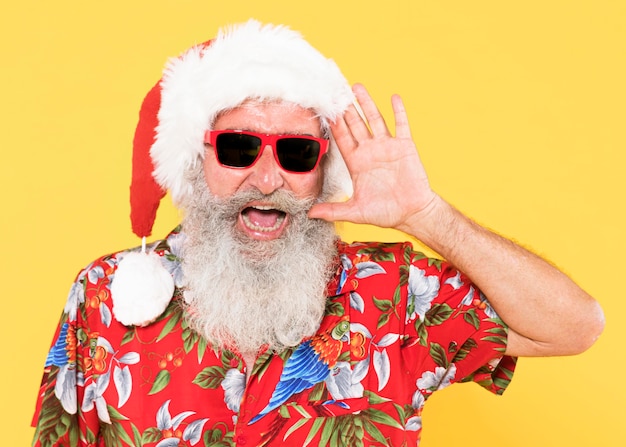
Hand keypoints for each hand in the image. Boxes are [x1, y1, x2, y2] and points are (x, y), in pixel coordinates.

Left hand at [309, 84, 436, 231]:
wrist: (412, 213)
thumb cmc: (385, 213)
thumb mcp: (355, 211)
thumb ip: (333, 210)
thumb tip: (310, 214)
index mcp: (356, 163)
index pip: (342, 138)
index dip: (333, 124)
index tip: (324, 108)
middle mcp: (370, 151)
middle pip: (355, 124)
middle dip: (346, 108)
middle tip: (336, 90)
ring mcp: (387, 146)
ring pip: (375, 119)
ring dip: (366, 103)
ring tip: (357, 87)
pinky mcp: (405, 146)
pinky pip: (402, 125)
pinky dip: (398, 111)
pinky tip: (393, 97)